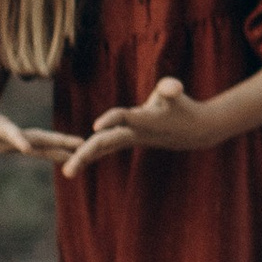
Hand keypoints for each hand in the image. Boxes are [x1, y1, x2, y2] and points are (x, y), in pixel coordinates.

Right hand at [0, 89, 81, 161]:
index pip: (8, 134)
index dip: (16, 139)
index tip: (26, 148)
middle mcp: (10, 141)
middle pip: (35, 143)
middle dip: (55, 146)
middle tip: (76, 150)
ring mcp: (17, 144)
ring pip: (43, 148)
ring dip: (62, 151)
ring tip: (84, 155)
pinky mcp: (23, 143)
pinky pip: (44, 148)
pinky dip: (58, 150)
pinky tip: (76, 153)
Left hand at [60, 74, 216, 174]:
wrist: (194, 131)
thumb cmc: (183, 107)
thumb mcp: (178, 95)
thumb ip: (171, 89)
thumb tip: (173, 88)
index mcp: (145, 121)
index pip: (124, 117)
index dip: (111, 119)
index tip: (96, 127)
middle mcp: (134, 133)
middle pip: (106, 142)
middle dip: (86, 154)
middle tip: (67, 172)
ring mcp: (130, 138)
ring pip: (104, 148)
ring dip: (85, 158)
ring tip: (67, 173)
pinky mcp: (129, 139)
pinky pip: (107, 147)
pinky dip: (92, 152)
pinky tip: (78, 160)